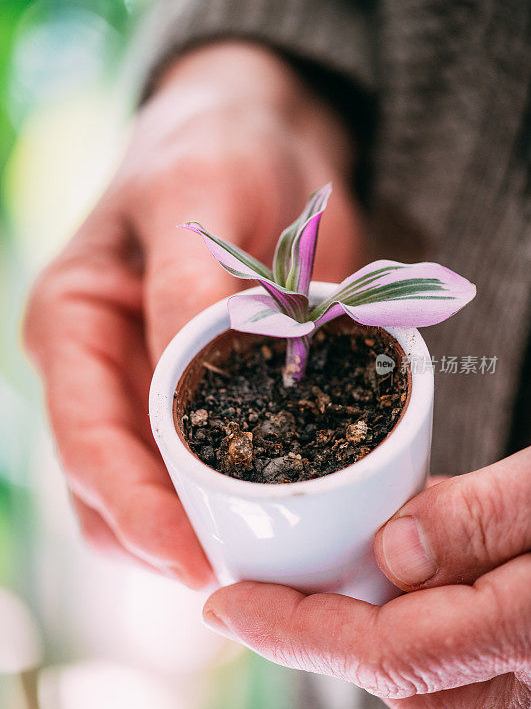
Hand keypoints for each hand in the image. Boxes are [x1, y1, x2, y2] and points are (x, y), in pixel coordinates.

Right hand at [24, 42, 361, 586]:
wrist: (256, 134)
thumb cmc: (213, 150)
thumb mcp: (195, 200)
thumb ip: (185, 293)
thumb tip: (192, 392)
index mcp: (73, 323)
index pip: (88, 442)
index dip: (136, 511)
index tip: (196, 561)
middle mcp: (99, 368)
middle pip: (111, 489)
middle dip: (170, 540)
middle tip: (249, 575)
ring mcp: (147, 387)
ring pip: (154, 494)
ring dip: (201, 534)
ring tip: (267, 559)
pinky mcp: (199, 394)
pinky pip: (208, 466)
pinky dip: (236, 499)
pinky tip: (279, 514)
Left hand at [203, 446, 530, 708]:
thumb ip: (483, 519)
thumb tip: (393, 550)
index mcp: (528, 631)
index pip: (388, 652)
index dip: (293, 629)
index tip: (225, 603)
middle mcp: (524, 668)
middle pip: (392, 672)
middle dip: (314, 633)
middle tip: (258, 588)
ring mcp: (527, 663)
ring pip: (418, 666)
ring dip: (361, 621)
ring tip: (324, 562)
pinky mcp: (525, 638)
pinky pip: (447, 641)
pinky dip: (405, 606)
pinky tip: (397, 550)